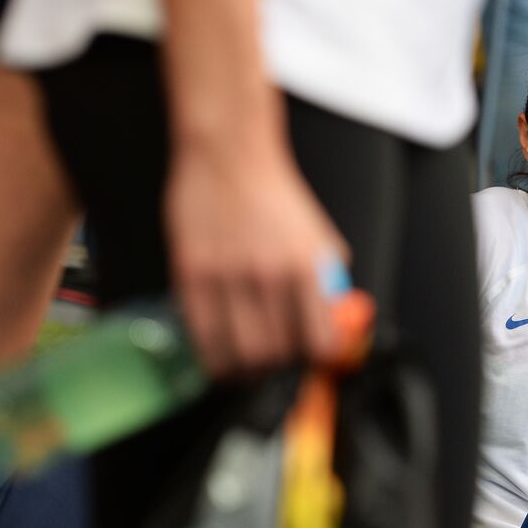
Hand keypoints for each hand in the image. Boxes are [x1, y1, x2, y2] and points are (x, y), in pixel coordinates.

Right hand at [164, 131, 349, 378]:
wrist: (228, 155)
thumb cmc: (275, 197)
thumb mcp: (319, 238)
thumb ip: (327, 282)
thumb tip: (336, 325)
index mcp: (305, 267)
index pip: (319, 342)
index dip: (316, 362)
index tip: (311, 363)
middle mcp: (267, 276)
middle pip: (276, 355)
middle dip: (278, 370)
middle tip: (275, 367)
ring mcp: (226, 277)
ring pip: (239, 354)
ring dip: (246, 372)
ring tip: (248, 370)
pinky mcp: (191, 274)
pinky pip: (202, 336)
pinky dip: (214, 358)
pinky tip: (220, 358)